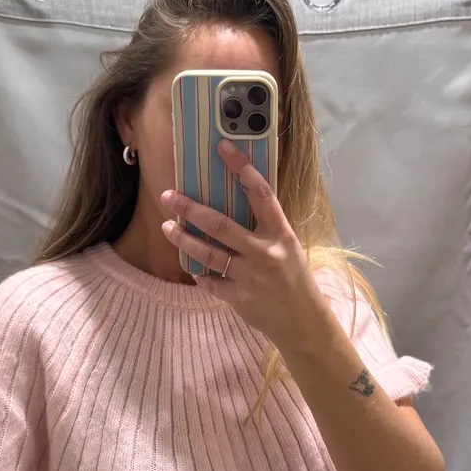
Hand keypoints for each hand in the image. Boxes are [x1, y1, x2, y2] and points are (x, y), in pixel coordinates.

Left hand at [160, 141, 331, 349]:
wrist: (303, 321)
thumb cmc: (295, 278)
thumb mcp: (288, 246)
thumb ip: (265, 227)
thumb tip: (236, 201)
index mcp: (281, 234)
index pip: (261, 194)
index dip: (242, 169)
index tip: (223, 149)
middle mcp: (265, 252)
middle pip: (221, 225)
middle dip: (190, 209)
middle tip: (168, 196)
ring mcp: (250, 277)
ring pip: (208, 253)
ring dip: (184, 239)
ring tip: (167, 226)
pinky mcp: (238, 298)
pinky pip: (210, 282)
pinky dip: (200, 274)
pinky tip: (193, 266)